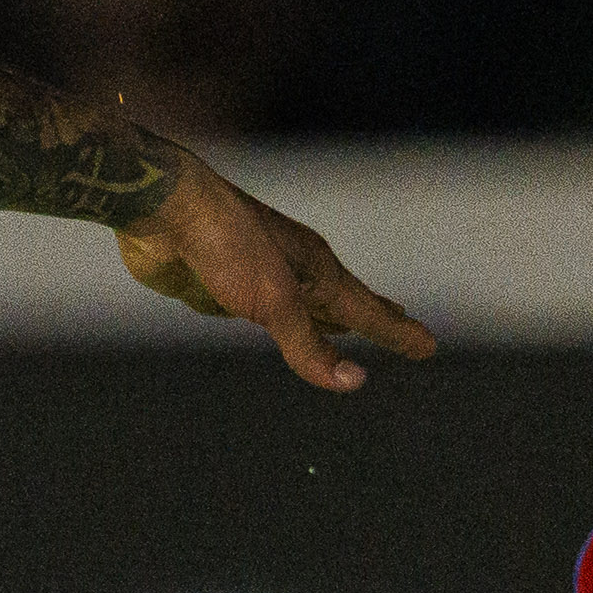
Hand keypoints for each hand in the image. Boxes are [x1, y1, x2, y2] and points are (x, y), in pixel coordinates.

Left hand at [114, 158, 437, 391]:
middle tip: (402, 326)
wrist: (164, 209)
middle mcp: (294, 272)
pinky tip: (278, 318)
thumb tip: (353, 382)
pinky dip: (282, 320)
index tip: (429, 347)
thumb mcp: (274, 301)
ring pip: (305, 305)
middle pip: (344, 302)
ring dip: (328, 318)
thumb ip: (309, 345)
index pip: (369, 311)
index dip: (398, 334)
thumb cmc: (226, 245)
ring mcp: (259, 277)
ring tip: (346, 325)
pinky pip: (263, 310)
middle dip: (375, 318)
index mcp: (316, 270)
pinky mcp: (221, 285)